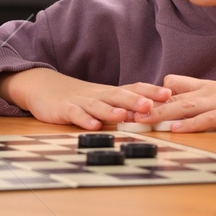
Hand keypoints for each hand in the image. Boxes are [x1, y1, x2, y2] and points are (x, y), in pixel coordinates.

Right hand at [0, 69, 171, 129]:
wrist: (45, 88)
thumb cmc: (80, 97)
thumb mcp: (104, 99)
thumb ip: (125, 105)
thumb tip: (154, 112)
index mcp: (111, 93)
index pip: (134, 88)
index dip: (151, 91)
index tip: (170, 94)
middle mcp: (99, 95)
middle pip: (120, 95)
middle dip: (136, 100)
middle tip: (152, 104)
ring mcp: (82, 102)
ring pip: (99, 105)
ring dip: (112, 110)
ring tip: (125, 115)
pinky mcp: (65, 110)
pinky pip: (76, 115)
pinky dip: (85, 120)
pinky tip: (94, 126)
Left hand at [134, 74, 215, 132]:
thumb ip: (202, 101)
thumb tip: (181, 110)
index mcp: (204, 87)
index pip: (172, 84)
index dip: (152, 92)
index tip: (131, 101)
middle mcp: (207, 92)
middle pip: (172, 97)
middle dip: (148, 105)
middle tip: (125, 112)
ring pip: (184, 107)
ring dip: (161, 114)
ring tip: (142, 120)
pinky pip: (207, 120)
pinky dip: (191, 125)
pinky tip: (176, 130)